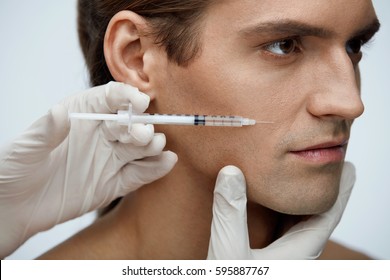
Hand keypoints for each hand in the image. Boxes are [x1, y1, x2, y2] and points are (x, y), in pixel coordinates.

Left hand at [0, 82, 176, 257]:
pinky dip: (155, 169)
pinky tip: (167, 162)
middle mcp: (100, 134)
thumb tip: (60, 112)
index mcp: (81, 116)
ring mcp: (109, 159)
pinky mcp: (113, 183)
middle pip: (130, 123)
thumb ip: (46, 130)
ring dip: (152, 145)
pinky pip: (139, 174)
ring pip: (139, 148)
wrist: (13, 208)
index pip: (111, 98)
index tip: (140, 102)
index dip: (127, 97)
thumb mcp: (26, 147)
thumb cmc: (14, 169)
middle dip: (142, 125)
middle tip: (144, 133)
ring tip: (157, 146)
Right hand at [207, 162, 354, 258]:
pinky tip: (275, 205)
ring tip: (302, 181)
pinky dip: (284, 213)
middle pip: (317, 218)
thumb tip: (231, 172)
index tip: (350, 168)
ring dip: (303, 202)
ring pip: (300, 225)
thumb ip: (230, 214)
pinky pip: (284, 232)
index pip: (327, 216)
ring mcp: (283, 260)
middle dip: (324, 192)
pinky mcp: (269, 261)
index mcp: (298, 255)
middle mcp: (295, 258)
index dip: (341, 191)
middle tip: (326, 167)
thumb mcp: (229, 253)